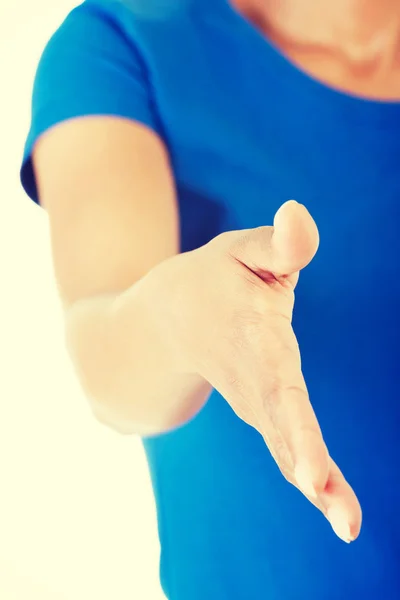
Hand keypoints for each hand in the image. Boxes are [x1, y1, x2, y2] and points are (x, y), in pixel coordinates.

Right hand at [155, 200, 361, 542]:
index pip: (277, 385)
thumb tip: (299, 213)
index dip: (295, 429)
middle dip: (312, 470)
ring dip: (321, 488)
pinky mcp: (265, 412)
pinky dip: (313, 477)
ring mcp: (256, 402)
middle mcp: (254, 378)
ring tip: (349, 524)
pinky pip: (289, 447)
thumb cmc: (210, 281)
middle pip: (284, 429)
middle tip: (345, 523)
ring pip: (289, 448)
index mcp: (251, 335)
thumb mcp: (239, 251)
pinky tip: (339, 507)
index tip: (311, 476)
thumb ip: (277, 243)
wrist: (162, 325)